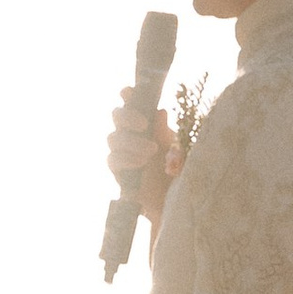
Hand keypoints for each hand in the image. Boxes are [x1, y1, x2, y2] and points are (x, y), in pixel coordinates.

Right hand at [106, 89, 180, 229]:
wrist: (175, 202)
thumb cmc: (179, 172)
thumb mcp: (178, 151)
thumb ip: (167, 133)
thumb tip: (161, 112)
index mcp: (147, 124)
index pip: (132, 103)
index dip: (127, 95)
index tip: (129, 91)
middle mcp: (132, 135)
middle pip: (116, 115)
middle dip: (127, 116)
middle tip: (144, 125)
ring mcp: (123, 153)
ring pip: (113, 137)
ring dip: (131, 142)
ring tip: (151, 152)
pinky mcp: (119, 172)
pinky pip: (113, 160)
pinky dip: (125, 159)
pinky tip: (140, 163)